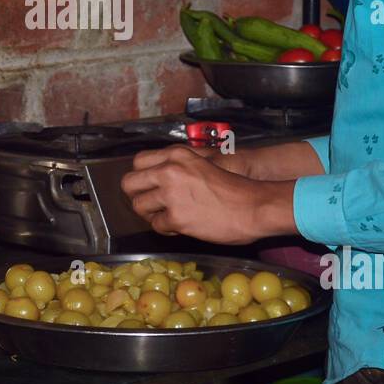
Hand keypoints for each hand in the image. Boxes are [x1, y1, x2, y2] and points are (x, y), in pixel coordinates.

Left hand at [120, 144, 295, 244]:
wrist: (254, 206)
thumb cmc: (234, 187)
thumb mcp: (203, 163)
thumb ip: (178, 166)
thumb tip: (156, 176)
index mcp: (176, 155)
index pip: (138, 161)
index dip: (141, 177)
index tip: (148, 186)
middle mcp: (169, 170)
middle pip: (129, 183)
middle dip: (138, 196)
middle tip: (152, 205)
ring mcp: (171, 194)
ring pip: (139, 206)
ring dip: (152, 215)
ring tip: (170, 217)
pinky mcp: (176, 217)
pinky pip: (156, 226)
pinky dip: (167, 229)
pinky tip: (182, 226)